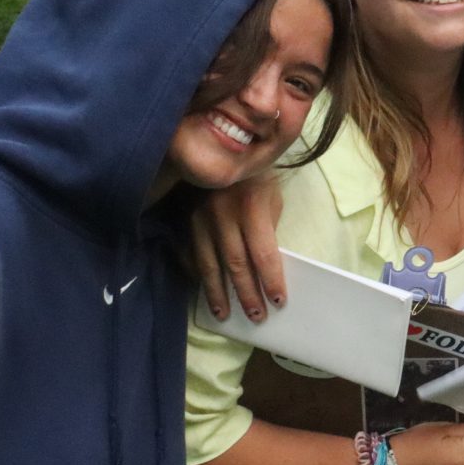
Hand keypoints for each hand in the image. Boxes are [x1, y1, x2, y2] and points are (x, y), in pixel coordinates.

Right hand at [190, 173, 285, 321]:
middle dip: (247, 294)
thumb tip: (267, 265)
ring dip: (219, 294)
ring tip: (226, 314)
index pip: (263, 254)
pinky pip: (190, 255)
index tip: (279, 301)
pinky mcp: (184, 221)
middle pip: (236, 265)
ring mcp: (198, 219)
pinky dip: (198, 276)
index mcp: (250, 207)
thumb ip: (268, 229)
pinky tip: (205, 291)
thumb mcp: (272, 197)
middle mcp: (222, 215)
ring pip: (209, 265)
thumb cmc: (256, 175)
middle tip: (257, 316)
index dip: (271, 280)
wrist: (219, 148)